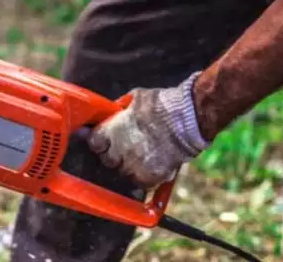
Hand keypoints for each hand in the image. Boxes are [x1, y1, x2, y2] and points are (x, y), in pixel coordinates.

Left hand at [87, 72, 210, 188]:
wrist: (188, 119)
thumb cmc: (163, 105)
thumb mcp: (136, 98)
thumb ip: (122, 108)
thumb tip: (116, 110)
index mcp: (111, 131)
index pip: (94, 143)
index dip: (100, 141)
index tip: (105, 140)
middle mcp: (119, 151)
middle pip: (107, 160)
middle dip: (114, 155)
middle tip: (127, 148)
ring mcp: (133, 166)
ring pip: (124, 173)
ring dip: (130, 167)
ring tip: (143, 157)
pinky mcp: (150, 177)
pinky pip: (142, 184)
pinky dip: (146, 178)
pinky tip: (153, 167)